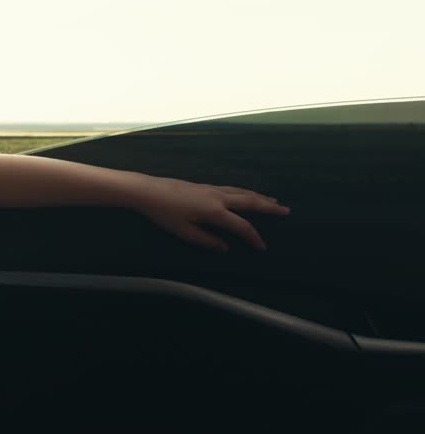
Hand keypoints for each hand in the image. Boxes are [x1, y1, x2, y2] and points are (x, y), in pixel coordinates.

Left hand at [136, 176, 289, 251]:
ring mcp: (211, 189)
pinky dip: (244, 191)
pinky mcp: (204, 185)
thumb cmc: (164, 214)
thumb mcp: (184, 232)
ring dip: (259, 196)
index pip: (241, 225)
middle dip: (268, 207)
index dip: (253, 237)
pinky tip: (245, 193)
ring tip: (273, 200)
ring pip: (241, 192)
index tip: (262, 247)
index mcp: (214, 211)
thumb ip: (206, 241)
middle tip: (286, 211)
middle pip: (249, 201)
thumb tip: (225, 248)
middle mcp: (217, 197)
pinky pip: (232, 188)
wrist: (148, 191)